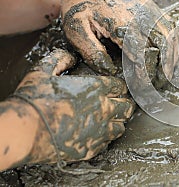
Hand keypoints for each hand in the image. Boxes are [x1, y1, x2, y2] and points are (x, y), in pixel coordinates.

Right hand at [11, 49, 133, 164]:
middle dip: (124, 104)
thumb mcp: (43, 71)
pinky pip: (106, 143)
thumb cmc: (34, 100)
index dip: (119, 87)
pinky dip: (104, 139)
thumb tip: (70, 57)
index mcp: (95, 88)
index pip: (119, 86)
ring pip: (120, 127)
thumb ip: (59, 60)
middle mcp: (103, 108)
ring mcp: (99, 130)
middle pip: (126, 106)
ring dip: (117, 123)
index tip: (115, 89)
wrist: (25, 131)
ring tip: (110, 121)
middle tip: (118, 105)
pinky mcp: (91, 148)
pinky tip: (97, 136)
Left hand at [60, 0, 178, 75]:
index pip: (142, 57)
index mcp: (123, 26)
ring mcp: (149, 10)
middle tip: (155, 85)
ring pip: (170, 37)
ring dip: (171, 56)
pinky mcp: (151, 7)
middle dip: (161, 70)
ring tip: (167, 73)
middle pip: (162, 48)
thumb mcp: (76, 30)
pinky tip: (168, 52)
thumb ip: (93, 53)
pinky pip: (169, 26)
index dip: (144, 75)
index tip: (140, 87)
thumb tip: (111, 71)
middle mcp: (141, 18)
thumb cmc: (80, 3)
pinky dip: (172, 42)